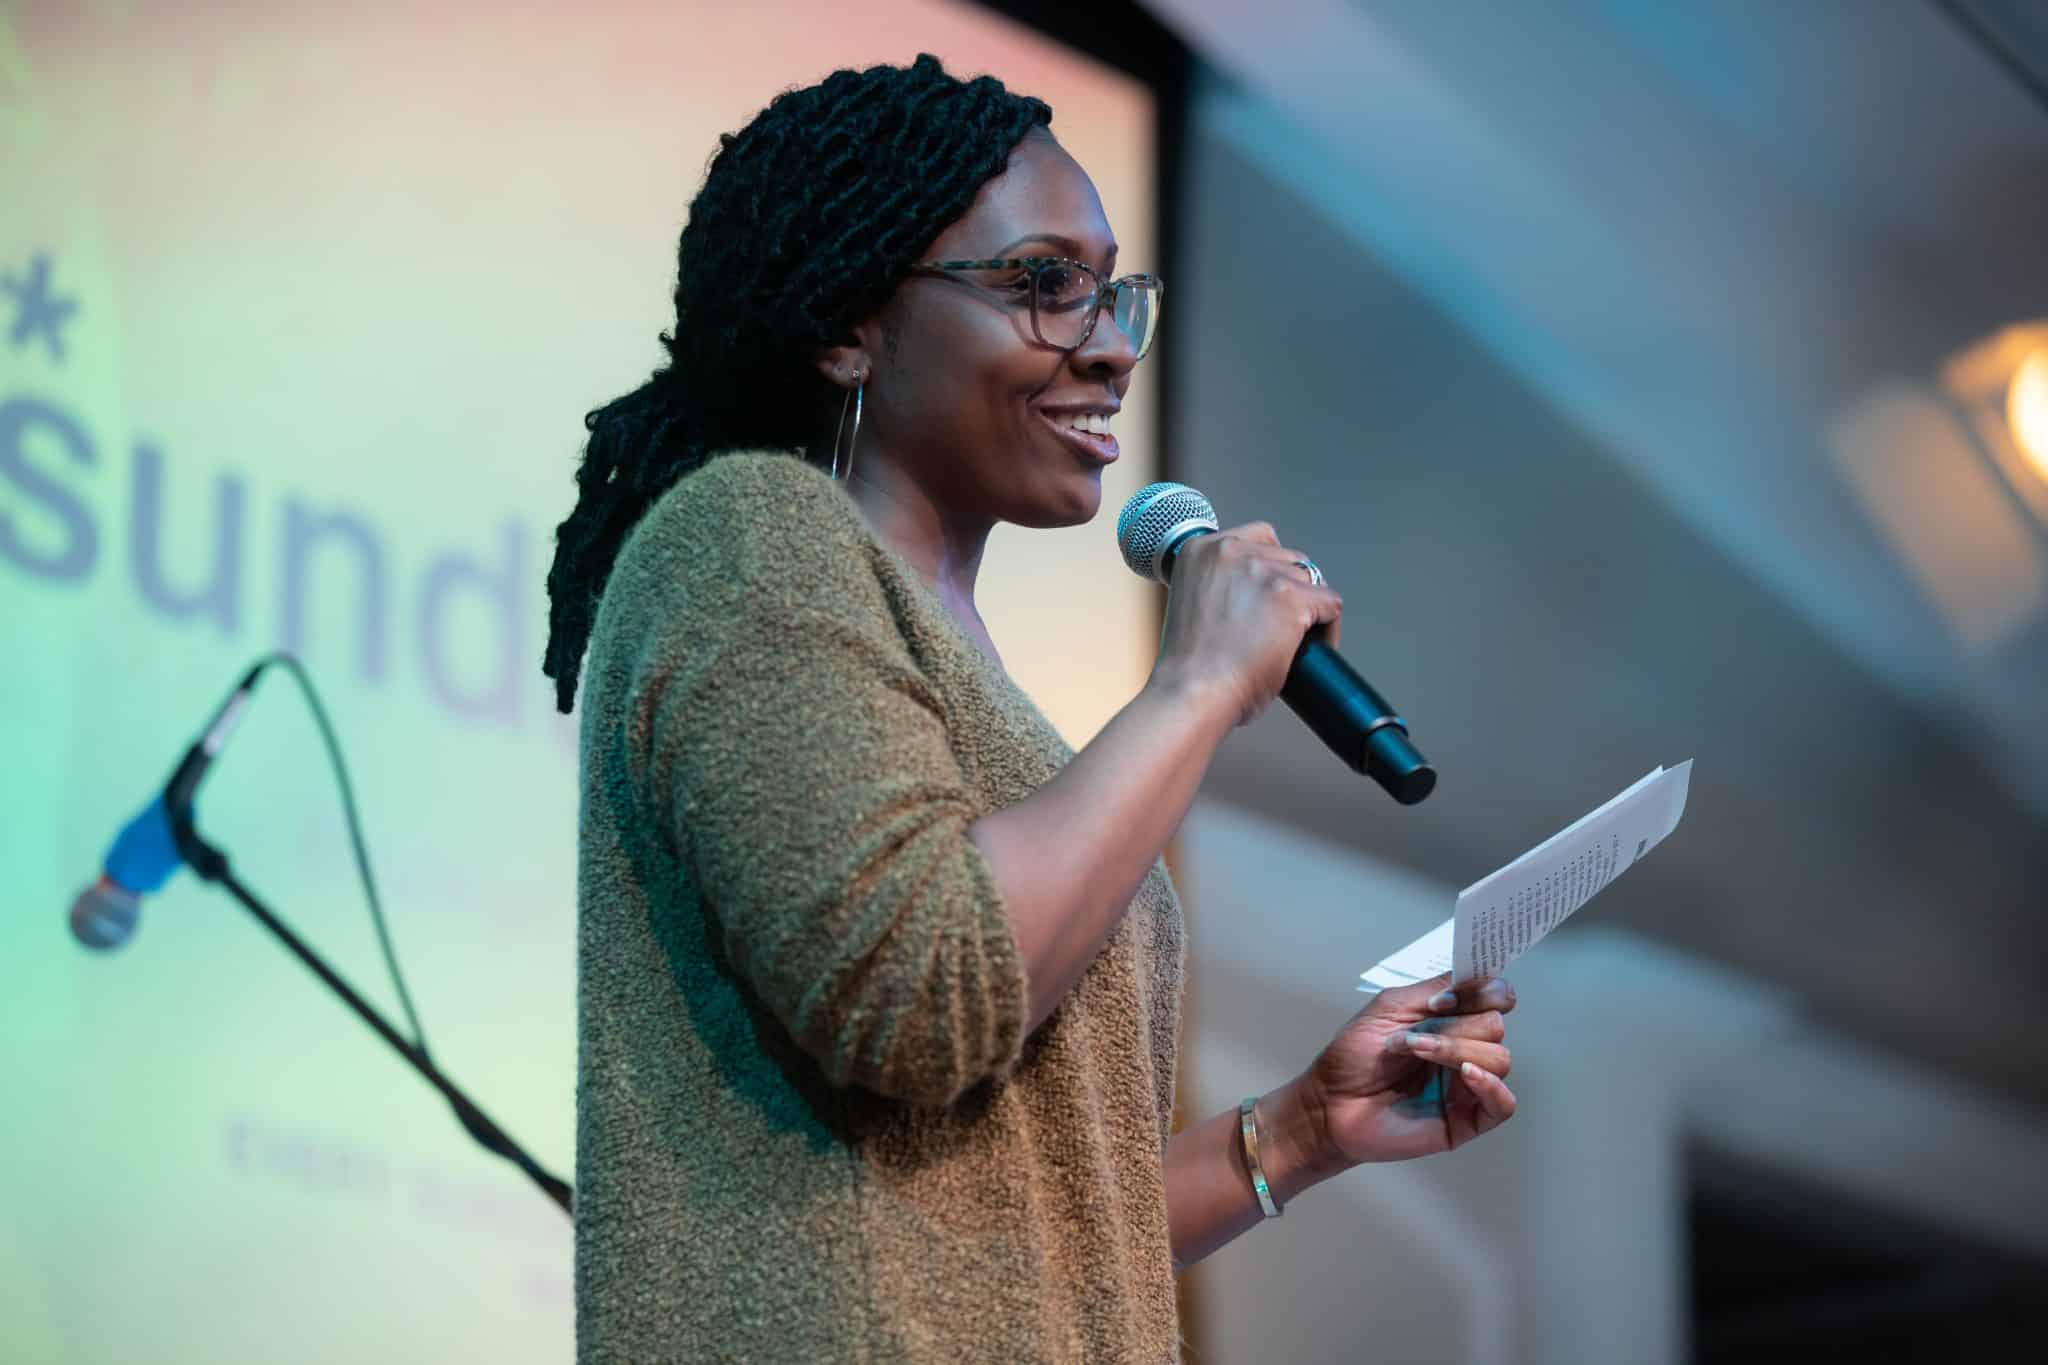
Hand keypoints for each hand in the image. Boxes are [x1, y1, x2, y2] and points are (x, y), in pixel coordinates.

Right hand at [1149, 523, 1342, 727]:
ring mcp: (1263, 573)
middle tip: (1281, 627)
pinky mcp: (1291, 598)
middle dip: (1292, 590)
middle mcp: (1231, 551)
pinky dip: (1328, 630)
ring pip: (1313, 581)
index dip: (1272, 568)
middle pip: (1291, 559)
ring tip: (1296, 642)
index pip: (1261, 537)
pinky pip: (1331, 605)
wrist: (1191, 694)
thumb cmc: (1190, 668)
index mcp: (1200, 549)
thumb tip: (1259, 596)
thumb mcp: (1194, 605)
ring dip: (1310, 609)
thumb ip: (1221, 586)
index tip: (1268, 596)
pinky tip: (1311, 651)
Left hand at [1298, 972, 1517, 1168]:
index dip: (1486, 991)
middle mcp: (1463, 1048)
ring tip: (1417, 1052)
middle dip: (1458, 1024)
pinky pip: (1504, 1104)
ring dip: (1458, 1050)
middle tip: (1416, 1034)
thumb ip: (1433, 989)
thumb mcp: (1389, 1007)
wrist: (1330, 1103)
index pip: (1492, 997)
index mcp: (1449, 1019)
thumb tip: (1480, 980)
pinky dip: (1491, 1085)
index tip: (1455, 995)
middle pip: (1495, 1025)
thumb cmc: (1353, 1056)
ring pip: (1499, 1059)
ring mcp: (1467, 1084)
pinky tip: (1466, 1075)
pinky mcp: (1467, 1119)